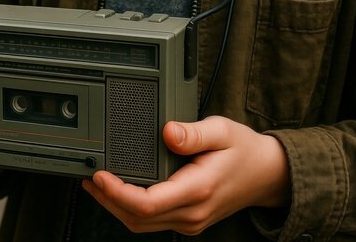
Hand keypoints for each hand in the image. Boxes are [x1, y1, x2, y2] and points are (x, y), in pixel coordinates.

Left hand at [82, 115, 289, 235]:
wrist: (267, 174)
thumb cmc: (244, 149)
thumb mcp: (222, 130)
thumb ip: (194, 133)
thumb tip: (168, 131)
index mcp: (198, 189)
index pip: (148, 204)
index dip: (118, 193)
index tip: (99, 175)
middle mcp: (192, 213)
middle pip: (138, 219)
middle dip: (108, 200)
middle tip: (89, 177)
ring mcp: (190, 221)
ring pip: (142, 225)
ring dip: (116, 207)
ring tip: (96, 184)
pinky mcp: (188, 220)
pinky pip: (153, 221)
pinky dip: (131, 209)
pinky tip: (120, 191)